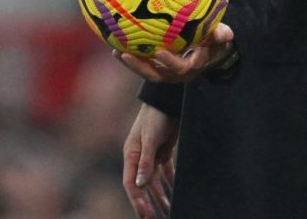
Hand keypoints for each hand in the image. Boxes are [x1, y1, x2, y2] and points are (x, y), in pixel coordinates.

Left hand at [114, 23, 234, 83]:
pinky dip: (131, 59)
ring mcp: (167, 72)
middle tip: (124, 54)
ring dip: (131, 64)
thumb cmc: (214, 41)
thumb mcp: (219, 38)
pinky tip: (116, 47)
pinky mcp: (158, 68)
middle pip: (157, 76)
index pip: (181, 68)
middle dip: (140, 67)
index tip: (158, 51)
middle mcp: (178, 74)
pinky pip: (143, 66)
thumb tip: (226, 33)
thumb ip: (221, 35)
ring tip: (116, 52)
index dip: (170, 62)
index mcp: (193, 66)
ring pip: (147, 73)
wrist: (209, 51)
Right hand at [123, 103, 177, 218]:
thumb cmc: (155, 116)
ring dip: (160, 197)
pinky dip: (170, 184)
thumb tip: (139, 184)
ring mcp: (150, 155)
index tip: (146, 216)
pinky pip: (165, 173)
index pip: (130, 184)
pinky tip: (176, 194)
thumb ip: (144, 162)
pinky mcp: (162, 151)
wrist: (167, 99)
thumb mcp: (149, 139)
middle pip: (141, 186)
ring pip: (154, 182)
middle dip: (147, 204)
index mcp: (131, 155)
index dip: (137, 201)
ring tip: (168, 212)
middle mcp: (138, 158)